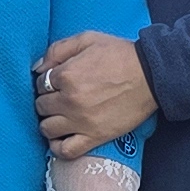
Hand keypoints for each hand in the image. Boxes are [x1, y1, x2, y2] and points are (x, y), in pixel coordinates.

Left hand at [34, 32, 155, 155]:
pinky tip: (60, 138)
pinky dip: (57, 147)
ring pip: (47, 129)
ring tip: (60, 117)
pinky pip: (65, 151)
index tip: (57, 83)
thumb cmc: (121, 55)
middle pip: (41, 106)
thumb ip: (58, 49)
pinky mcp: (94, 137)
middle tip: (59, 98)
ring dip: (49, 122)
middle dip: (47, 100)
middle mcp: (69, 101)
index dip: (47, 82)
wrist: (151, 76)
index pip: (40, 83)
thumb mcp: (88, 39)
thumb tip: (37, 67)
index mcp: (67, 75)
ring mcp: (81, 122)